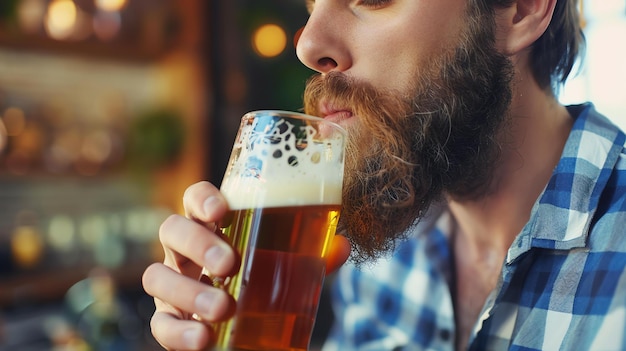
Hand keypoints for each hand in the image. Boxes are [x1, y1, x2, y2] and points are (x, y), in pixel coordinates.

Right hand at [142, 181, 351, 349]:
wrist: (249, 326)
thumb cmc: (263, 281)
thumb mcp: (288, 266)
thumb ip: (311, 255)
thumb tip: (341, 246)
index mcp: (211, 227)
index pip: (194, 199)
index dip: (201, 198)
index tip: (221, 209)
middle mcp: (184, 251)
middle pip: (171, 231)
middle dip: (198, 244)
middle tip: (230, 264)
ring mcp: (172, 285)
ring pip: (156, 277)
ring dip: (189, 291)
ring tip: (222, 308)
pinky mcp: (169, 320)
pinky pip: (160, 324)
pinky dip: (179, 331)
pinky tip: (203, 337)